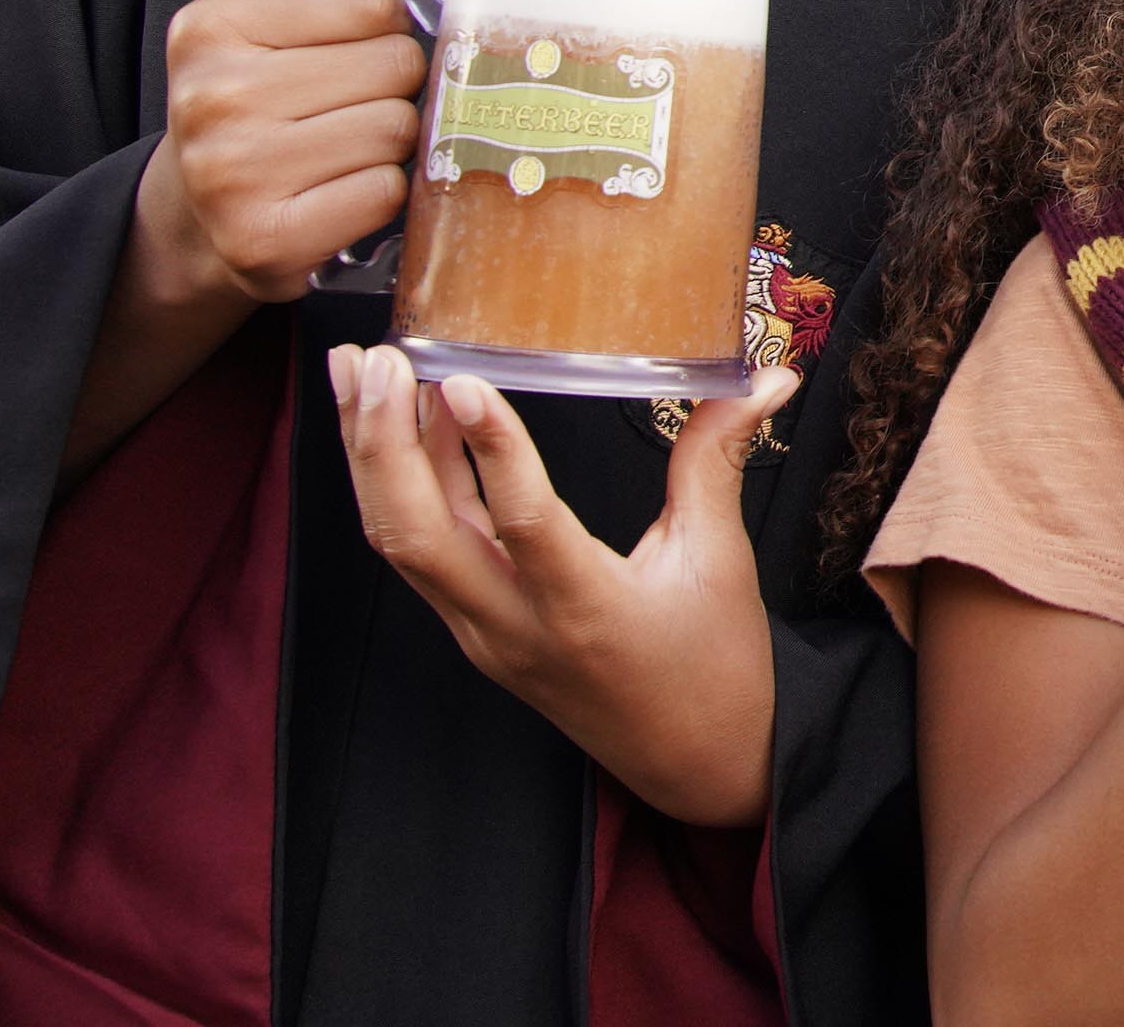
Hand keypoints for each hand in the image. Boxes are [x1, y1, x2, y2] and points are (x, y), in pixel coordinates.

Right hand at [137, 0, 440, 308]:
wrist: (196, 207)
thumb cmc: (254, 79)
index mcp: (210, 22)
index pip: (372, 0)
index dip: (384, 20)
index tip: (354, 39)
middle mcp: (212, 96)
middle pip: (393, 65)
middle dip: (393, 79)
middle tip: (352, 97)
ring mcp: (232, 175)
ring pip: (396, 130)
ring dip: (393, 136)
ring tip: (346, 140)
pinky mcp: (265, 240)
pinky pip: (385, 193)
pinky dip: (383, 190)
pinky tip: (342, 187)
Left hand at [327, 345, 792, 825]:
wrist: (697, 763)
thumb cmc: (714, 667)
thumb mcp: (720, 559)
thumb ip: (717, 459)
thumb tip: (765, 377)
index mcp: (586, 609)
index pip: (523, 524)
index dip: (490, 449)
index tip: (460, 380)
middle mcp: (515, 627)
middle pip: (416, 536)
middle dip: (382, 444)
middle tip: (376, 359)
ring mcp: (485, 635)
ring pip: (402, 544)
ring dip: (372, 459)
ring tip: (357, 374)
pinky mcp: (477, 633)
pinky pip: (421, 556)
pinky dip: (402, 489)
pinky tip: (405, 431)